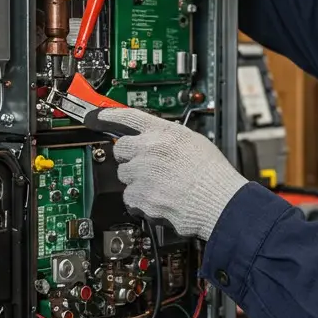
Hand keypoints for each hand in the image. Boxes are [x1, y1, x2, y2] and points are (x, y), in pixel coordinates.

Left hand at [88, 108, 249, 240]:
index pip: (129, 117)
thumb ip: (170, 138)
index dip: (109, 116)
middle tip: (144, 165)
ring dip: (136, 181)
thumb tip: (156, 139)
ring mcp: (143, 173)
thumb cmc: (213, 175)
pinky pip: (129, 198)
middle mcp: (150, 149)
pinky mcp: (141, 197)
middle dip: (128, 157)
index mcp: (164, 132)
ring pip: (124, 175)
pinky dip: (140, 201)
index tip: (98, 116)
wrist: (219, 202)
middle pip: (120, 149)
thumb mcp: (194, 141)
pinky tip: (158, 199)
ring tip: (159, 186)